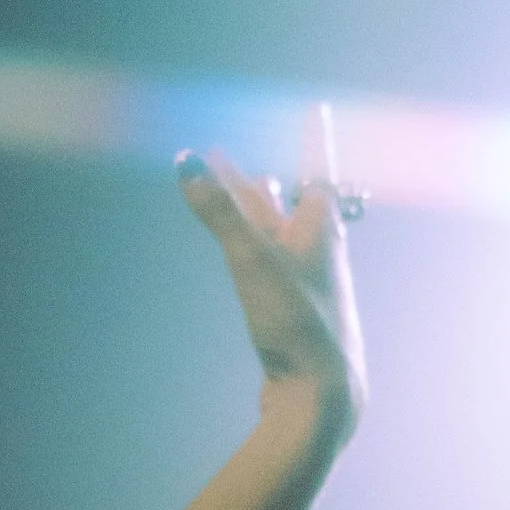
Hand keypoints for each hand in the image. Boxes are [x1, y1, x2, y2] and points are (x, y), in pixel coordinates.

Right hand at [178, 149, 366, 431]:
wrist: (321, 398)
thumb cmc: (298, 324)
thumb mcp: (252, 261)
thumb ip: (219, 213)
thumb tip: (188, 159)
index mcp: (319, 230)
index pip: (315, 170)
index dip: (313, 139)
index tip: (316, 111)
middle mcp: (318, 254)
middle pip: (283, 205)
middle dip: (251, 180)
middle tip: (220, 156)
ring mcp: (307, 287)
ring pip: (278, 237)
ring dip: (256, 213)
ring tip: (248, 189)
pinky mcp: (293, 318)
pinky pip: (272, 271)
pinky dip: (257, 251)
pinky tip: (256, 259)